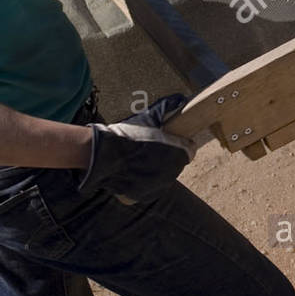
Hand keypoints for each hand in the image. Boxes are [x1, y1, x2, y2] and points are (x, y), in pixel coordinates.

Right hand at [77, 93, 196, 203]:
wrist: (105, 156)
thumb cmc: (128, 134)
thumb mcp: (148, 116)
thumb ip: (166, 108)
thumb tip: (179, 100)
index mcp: (179, 152)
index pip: (189, 150)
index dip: (181, 144)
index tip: (171, 141)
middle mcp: (173, 171)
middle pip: (176, 163)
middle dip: (167, 156)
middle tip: (150, 149)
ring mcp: (159, 185)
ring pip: (163, 176)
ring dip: (156, 169)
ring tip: (138, 159)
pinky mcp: (145, 196)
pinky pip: (149, 187)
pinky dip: (143, 180)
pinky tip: (132, 170)